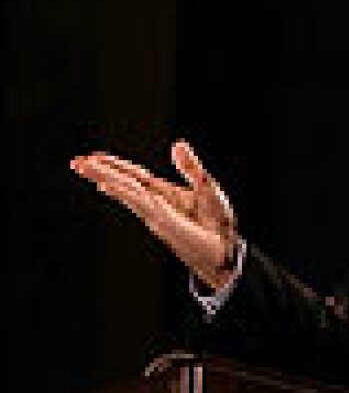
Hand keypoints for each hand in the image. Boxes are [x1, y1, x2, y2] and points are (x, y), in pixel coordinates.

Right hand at [71, 140, 238, 289]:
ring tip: (84, 167)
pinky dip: (123, 192)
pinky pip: (141, 203)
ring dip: (105, 177)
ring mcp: (157, 213)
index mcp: (165, 193)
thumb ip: (190, 167)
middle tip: (76, 162)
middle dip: (101, 171)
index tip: (94, 157)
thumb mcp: (206, 186)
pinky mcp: (163, 222)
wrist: (227, 249)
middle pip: (125, 182)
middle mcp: (156, 203)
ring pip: (127, 190)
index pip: (135, 176)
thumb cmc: (218, 222)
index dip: (116, 166)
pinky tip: (107, 185)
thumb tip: (177, 143)